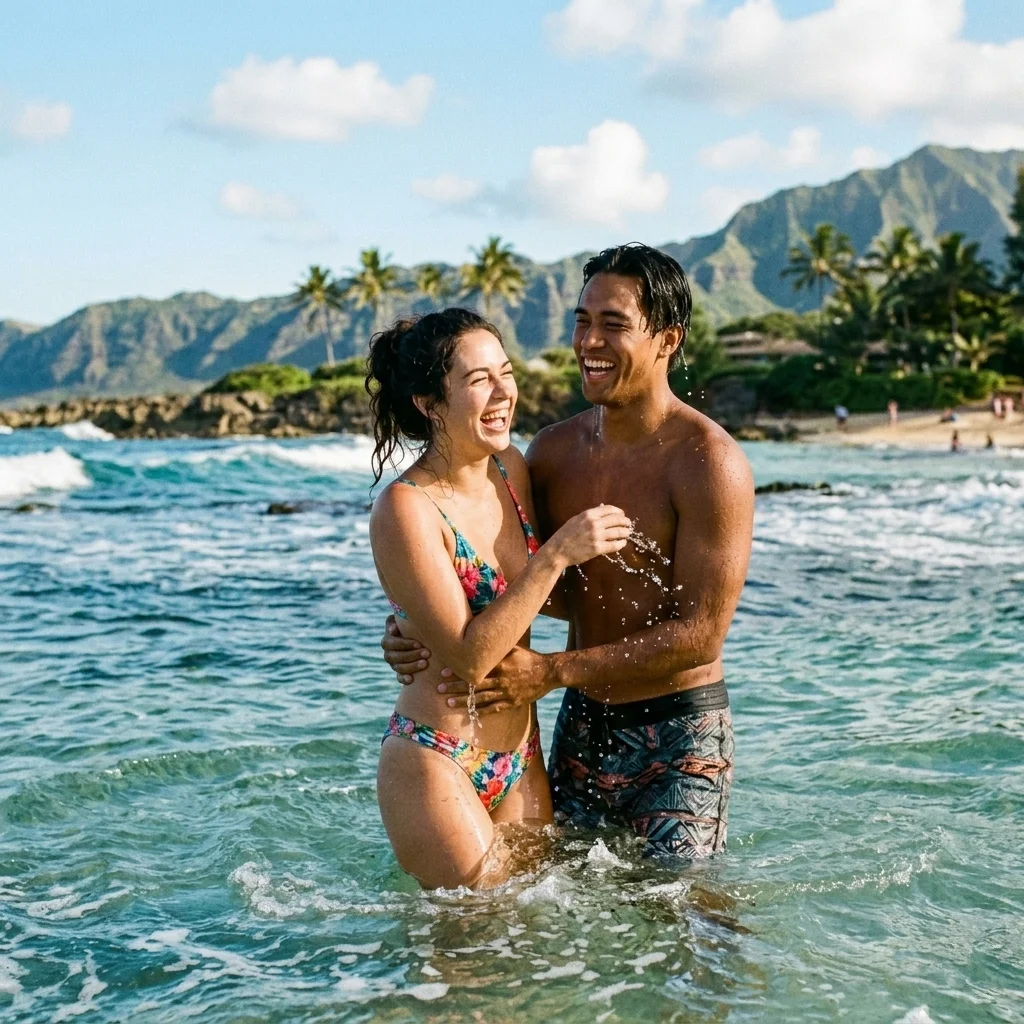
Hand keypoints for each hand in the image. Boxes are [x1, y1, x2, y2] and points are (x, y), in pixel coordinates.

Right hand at [380, 614, 430, 684]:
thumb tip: (393, 629)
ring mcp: (393, 664)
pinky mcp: (399, 673)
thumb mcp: (405, 620)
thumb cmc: (412, 626)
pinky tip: (411, 680)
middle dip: (412, 655)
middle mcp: (388, 653)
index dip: (405, 644)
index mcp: (387, 640)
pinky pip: (398, 678)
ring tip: (425, 664)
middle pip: (395, 656)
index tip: (419, 643)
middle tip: (427, 653)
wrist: (418, 638)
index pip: (392, 643)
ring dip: (411, 666)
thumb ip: (398, 619)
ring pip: (398, 667)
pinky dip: (404, 679)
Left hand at [437, 647, 551, 713]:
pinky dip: (481, 712)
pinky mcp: (512, 703)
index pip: (476, 668)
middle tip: (439, 688)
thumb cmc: (530, 657)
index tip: (444, 672)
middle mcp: (502, 679)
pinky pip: (494, 709)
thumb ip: (498, 644)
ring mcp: (507, 692)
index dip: (459, 671)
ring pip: (481, 699)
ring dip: (464, 701)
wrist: (549, 672)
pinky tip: (469, 714)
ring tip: (448, 702)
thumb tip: (482, 633)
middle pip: (474, 685)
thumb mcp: (514, 647)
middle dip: (456, 687)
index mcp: (501, 664)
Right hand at [549, 505, 631, 566]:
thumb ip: (590, 514)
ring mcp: (596, 536)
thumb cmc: (565, 535)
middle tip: (628, 524)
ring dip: (625, 532)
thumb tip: (603, 507)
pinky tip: (622, 543)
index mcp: (588, 514)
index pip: (609, 509)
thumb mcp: (576, 519)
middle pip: (616, 519)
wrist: (557, 550)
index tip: (622, 515)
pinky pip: (614, 545)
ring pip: (618, 532)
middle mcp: (594, 523)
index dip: (619, 512)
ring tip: (627, 533)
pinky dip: (621, 544)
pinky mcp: (597, 548)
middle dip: (625, 522)